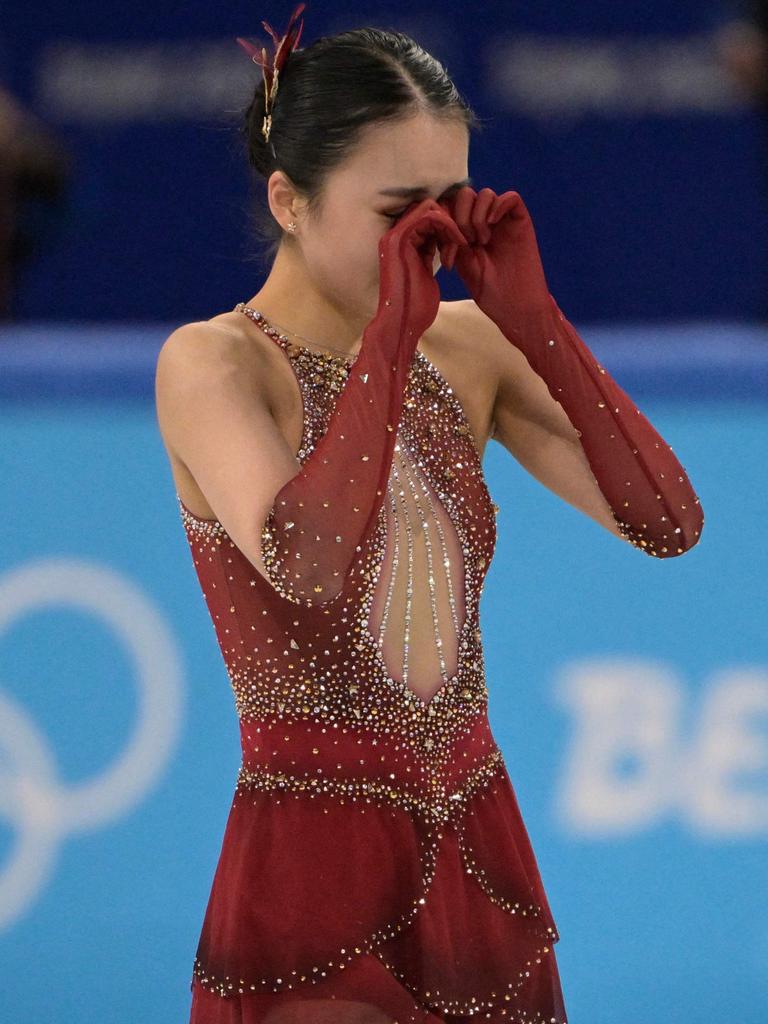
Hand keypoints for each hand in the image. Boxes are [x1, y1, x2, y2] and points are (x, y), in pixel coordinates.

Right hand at [378, 197, 467, 343]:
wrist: (403, 323)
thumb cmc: (416, 308)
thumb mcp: (424, 274)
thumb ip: (426, 255)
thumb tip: (439, 245)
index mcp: (399, 244)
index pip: (425, 217)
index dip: (446, 225)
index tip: (460, 244)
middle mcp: (394, 236)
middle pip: (427, 208)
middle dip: (450, 221)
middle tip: (463, 242)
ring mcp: (395, 236)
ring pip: (430, 208)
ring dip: (451, 223)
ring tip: (461, 244)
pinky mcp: (401, 239)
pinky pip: (430, 216)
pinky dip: (449, 226)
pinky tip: (458, 244)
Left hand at [437, 186, 550, 320]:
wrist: (515, 306)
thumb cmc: (489, 291)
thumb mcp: (461, 263)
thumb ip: (451, 239)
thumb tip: (439, 219)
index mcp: (467, 232)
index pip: (451, 206)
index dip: (445, 219)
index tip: (448, 248)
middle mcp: (485, 223)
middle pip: (466, 195)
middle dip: (460, 216)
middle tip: (467, 243)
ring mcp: (503, 221)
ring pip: (485, 194)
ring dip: (478, 216)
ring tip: (482, 241)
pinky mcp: (521, 222)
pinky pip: (511, 197)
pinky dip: (499, 206)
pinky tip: (492, 225)